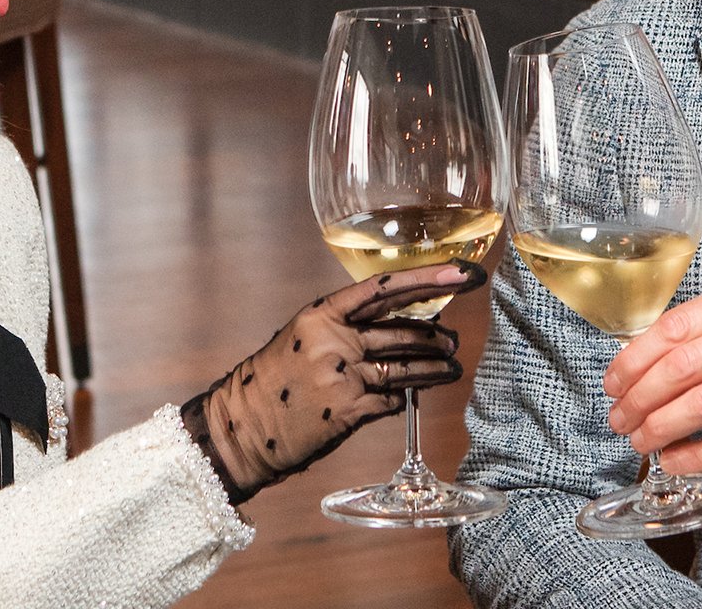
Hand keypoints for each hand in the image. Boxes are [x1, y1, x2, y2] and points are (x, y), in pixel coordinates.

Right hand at [181, 261, 486, 503]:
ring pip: (405, 367)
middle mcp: (334, 341)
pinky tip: (407, 397)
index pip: (384, 288)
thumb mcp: (303, 338)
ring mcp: (343, 378)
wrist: (239, 428)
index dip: (427, 278)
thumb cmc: (272, 381)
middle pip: (403, 330)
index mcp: (322, 314)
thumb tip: (399, 322)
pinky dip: (402, 398)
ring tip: (451, 367)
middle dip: (437, 336)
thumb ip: (346, 328)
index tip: (462, 273)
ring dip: (435, 368)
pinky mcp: (349, 412)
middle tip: (455, 339)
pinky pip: (391, 400)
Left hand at [602, 281, 701, 474]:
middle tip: (619, 417)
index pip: (675, 327)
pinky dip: (696, 455)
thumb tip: (631, 367)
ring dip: (661, 427)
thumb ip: (697, 333)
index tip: (612, 382)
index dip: (634, 358)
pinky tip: (674, 460)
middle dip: (640, 397)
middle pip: (683, 366)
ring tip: (639, 440)